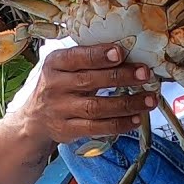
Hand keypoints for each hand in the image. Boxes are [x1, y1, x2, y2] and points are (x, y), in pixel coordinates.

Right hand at [23, 44, 157, 143]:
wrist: (34, 120)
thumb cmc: (59, 87)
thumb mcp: (64, 68)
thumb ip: (89, 61)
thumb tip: (129, 54)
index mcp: (55, 64)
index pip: (76, 57)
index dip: (98, 55)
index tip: (120, 52)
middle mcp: (54, 86)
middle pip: (90, 81)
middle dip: (121, 77)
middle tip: (144, 74)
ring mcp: (60, 110)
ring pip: (96, 107)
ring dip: (126, 103)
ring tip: (149, 100)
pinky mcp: (67, 130)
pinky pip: (96, 128)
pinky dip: (119, 124)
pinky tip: (136, 119)